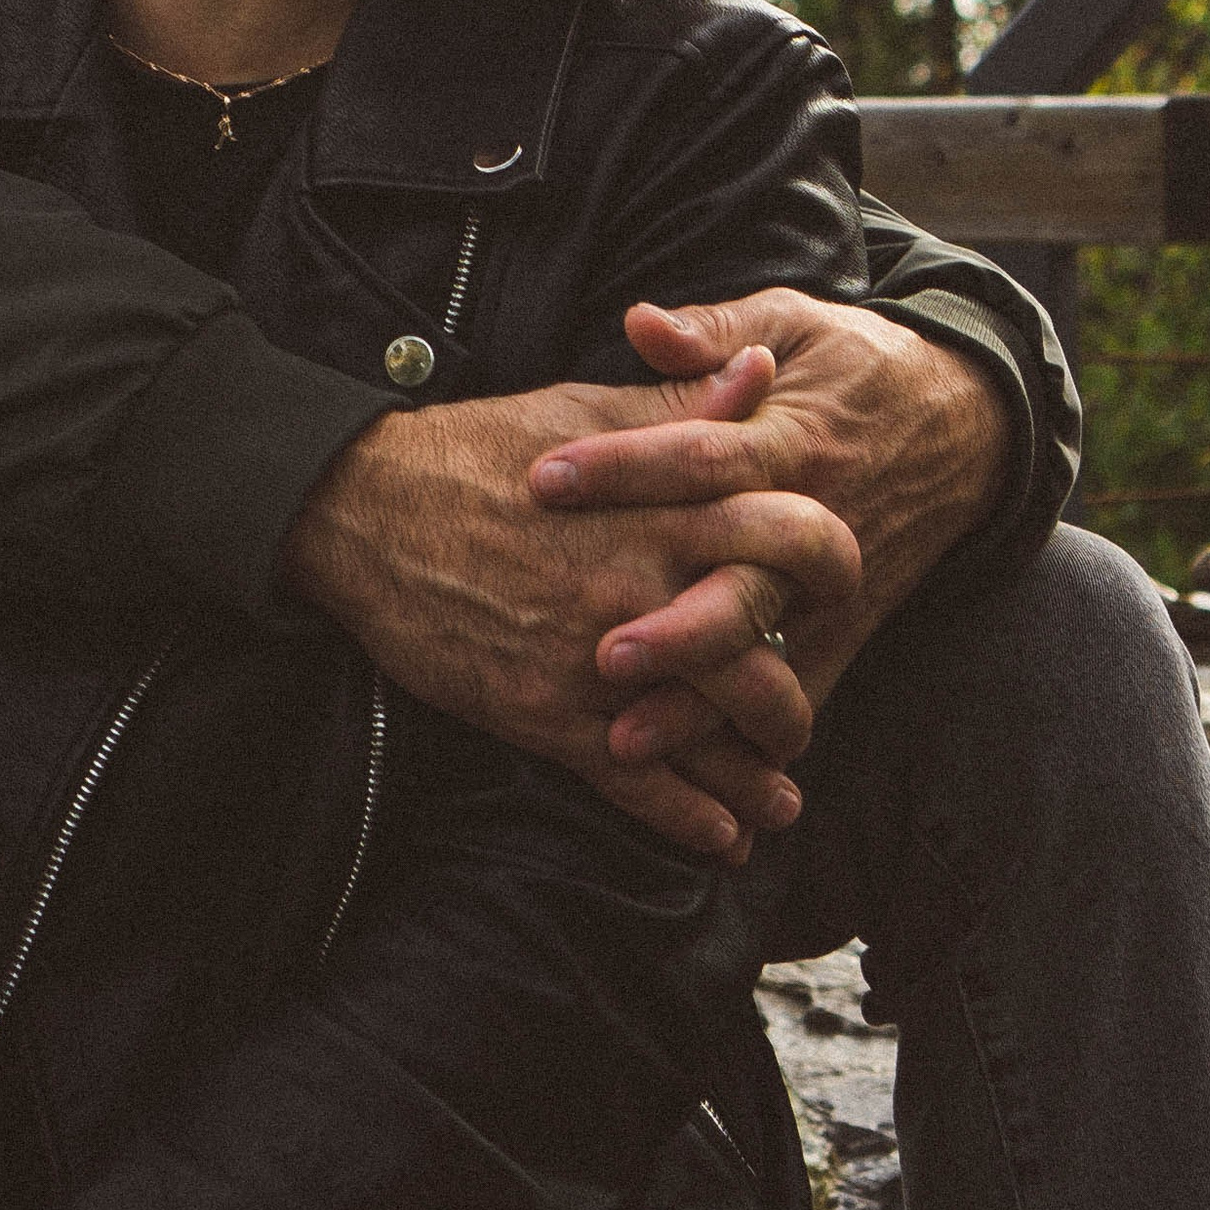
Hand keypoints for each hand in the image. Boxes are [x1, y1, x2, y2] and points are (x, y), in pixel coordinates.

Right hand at [276, 362, 861, 860]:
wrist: (368, 510)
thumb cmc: (481, 449)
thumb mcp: (587, 408)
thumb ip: (682, 400)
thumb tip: (764, 368)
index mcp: (663, 503)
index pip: (790, 532)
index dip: (831, 559)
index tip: (841, 583)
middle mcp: (644, 583)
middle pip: (766, 653)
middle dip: (797, 697)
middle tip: (801, 717)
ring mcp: (600, 656)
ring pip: (713, 731)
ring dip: (759, 776)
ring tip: (781, 799)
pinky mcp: (551, 715)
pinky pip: (640, 783)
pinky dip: (690, 821)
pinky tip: (722, 841)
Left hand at [533, 292, 1016, 780]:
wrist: (962, 427)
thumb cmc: (853, 365)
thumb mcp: (791, 322)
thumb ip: (714, 329)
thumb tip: (639, 321)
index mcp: (790, 437)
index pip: (699, 455)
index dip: (622, 466)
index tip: (544, 479)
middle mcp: (814, 521)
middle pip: (741, 580)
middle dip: (673, 625)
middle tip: (600, 651)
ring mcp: (832, 589)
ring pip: (763, 655)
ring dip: (696, 703)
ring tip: (621, 738)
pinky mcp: (843, 631)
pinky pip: (794, 693)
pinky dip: (741, 740)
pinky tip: (681, 778)